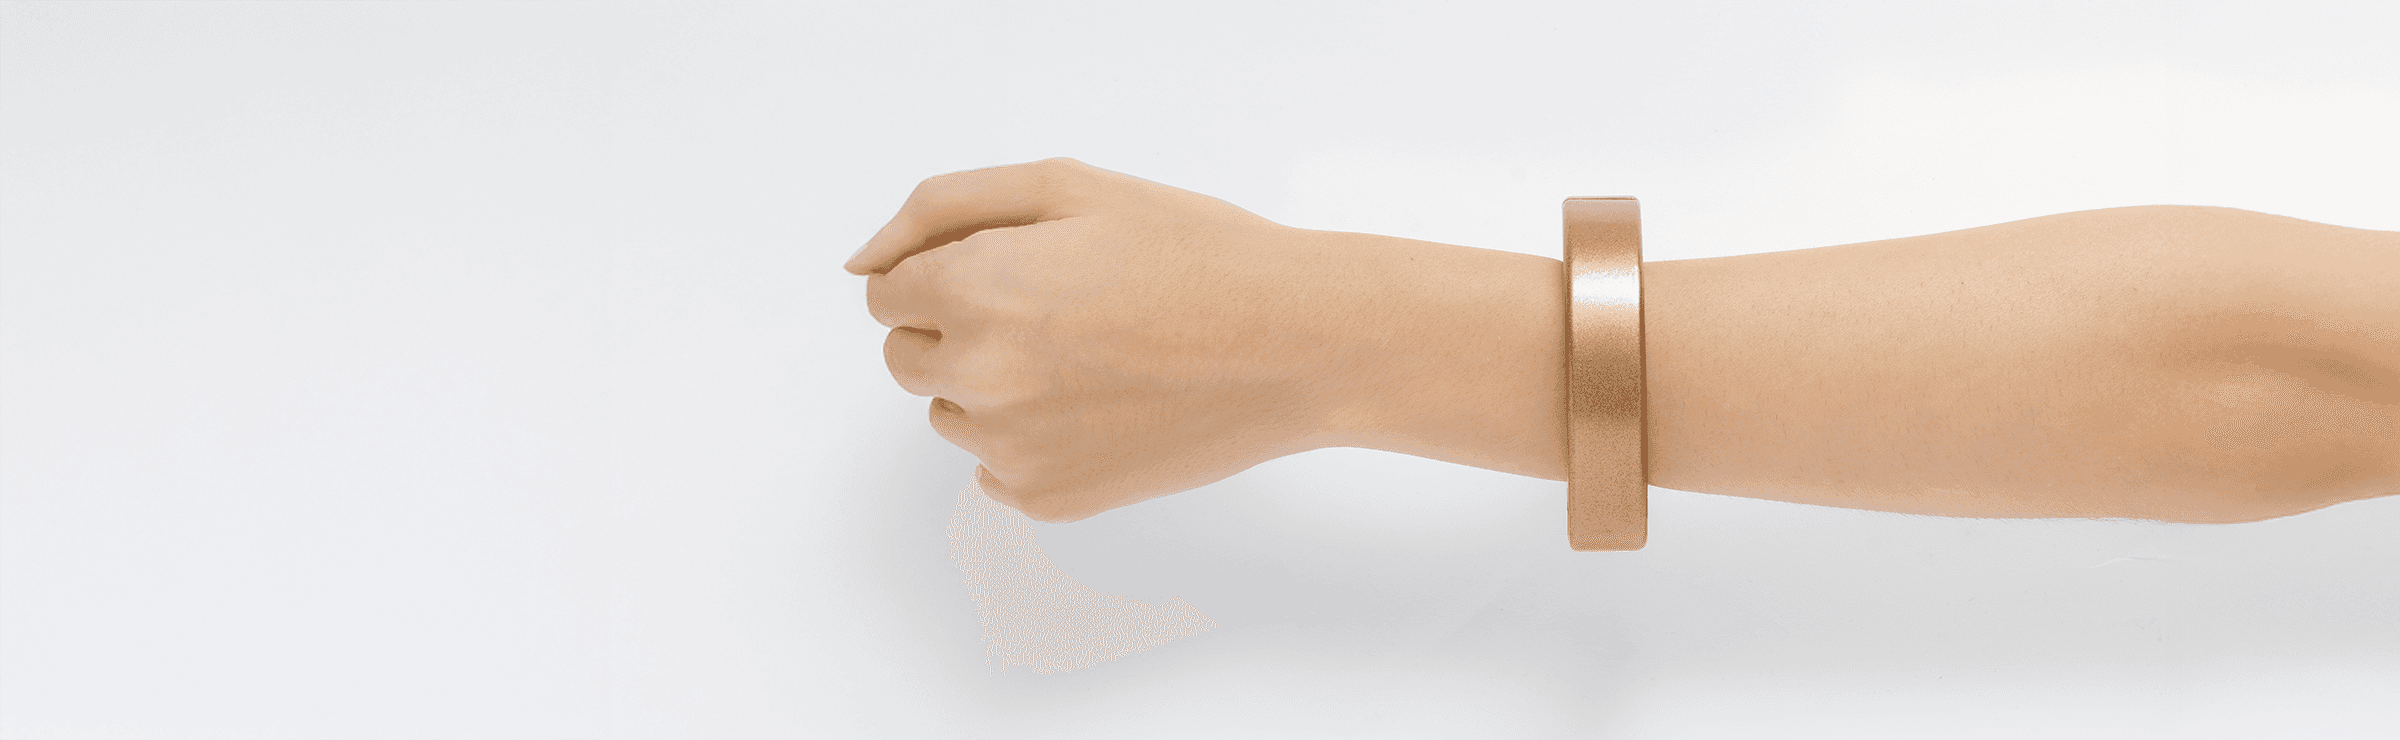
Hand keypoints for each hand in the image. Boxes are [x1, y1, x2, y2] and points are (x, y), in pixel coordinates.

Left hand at [845, 158, 1352, 520]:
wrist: (1296, 345)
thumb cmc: (1194, 253)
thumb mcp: (1068, 187)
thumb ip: (941, 211)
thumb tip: (860, 264)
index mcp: (977, 290)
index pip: (887, 291)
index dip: (950, 270)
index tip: (1018, 268)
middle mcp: (981, 378)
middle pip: (905, 356)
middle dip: (957, 328)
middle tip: (1055, 310)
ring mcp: (1013, 450)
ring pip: (950, 413)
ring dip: (993, 385)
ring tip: (1088, 357)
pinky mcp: (1050, 500)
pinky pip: (995, 470)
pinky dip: (1032, 440)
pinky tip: (1102, 407)